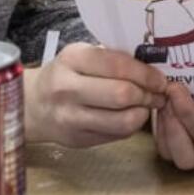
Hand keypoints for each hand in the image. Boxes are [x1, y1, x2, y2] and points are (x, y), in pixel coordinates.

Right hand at [24, 43, 167, 147]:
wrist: (33, 104)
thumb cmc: (66, 73)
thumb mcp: (82, 54)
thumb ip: (112, 57)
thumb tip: (152, 66)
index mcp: (72, 59)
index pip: (117, 65)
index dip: (145, 73)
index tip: (160, 78)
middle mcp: (67, 88)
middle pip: (121, 95)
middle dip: (148, 94)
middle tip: (159, 93)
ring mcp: (70, 118)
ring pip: (121, 121)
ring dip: (143, 114)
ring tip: (148, 106)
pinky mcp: (76, 140)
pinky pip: (115, 136)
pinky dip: (130, 127)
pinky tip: (132, 116)